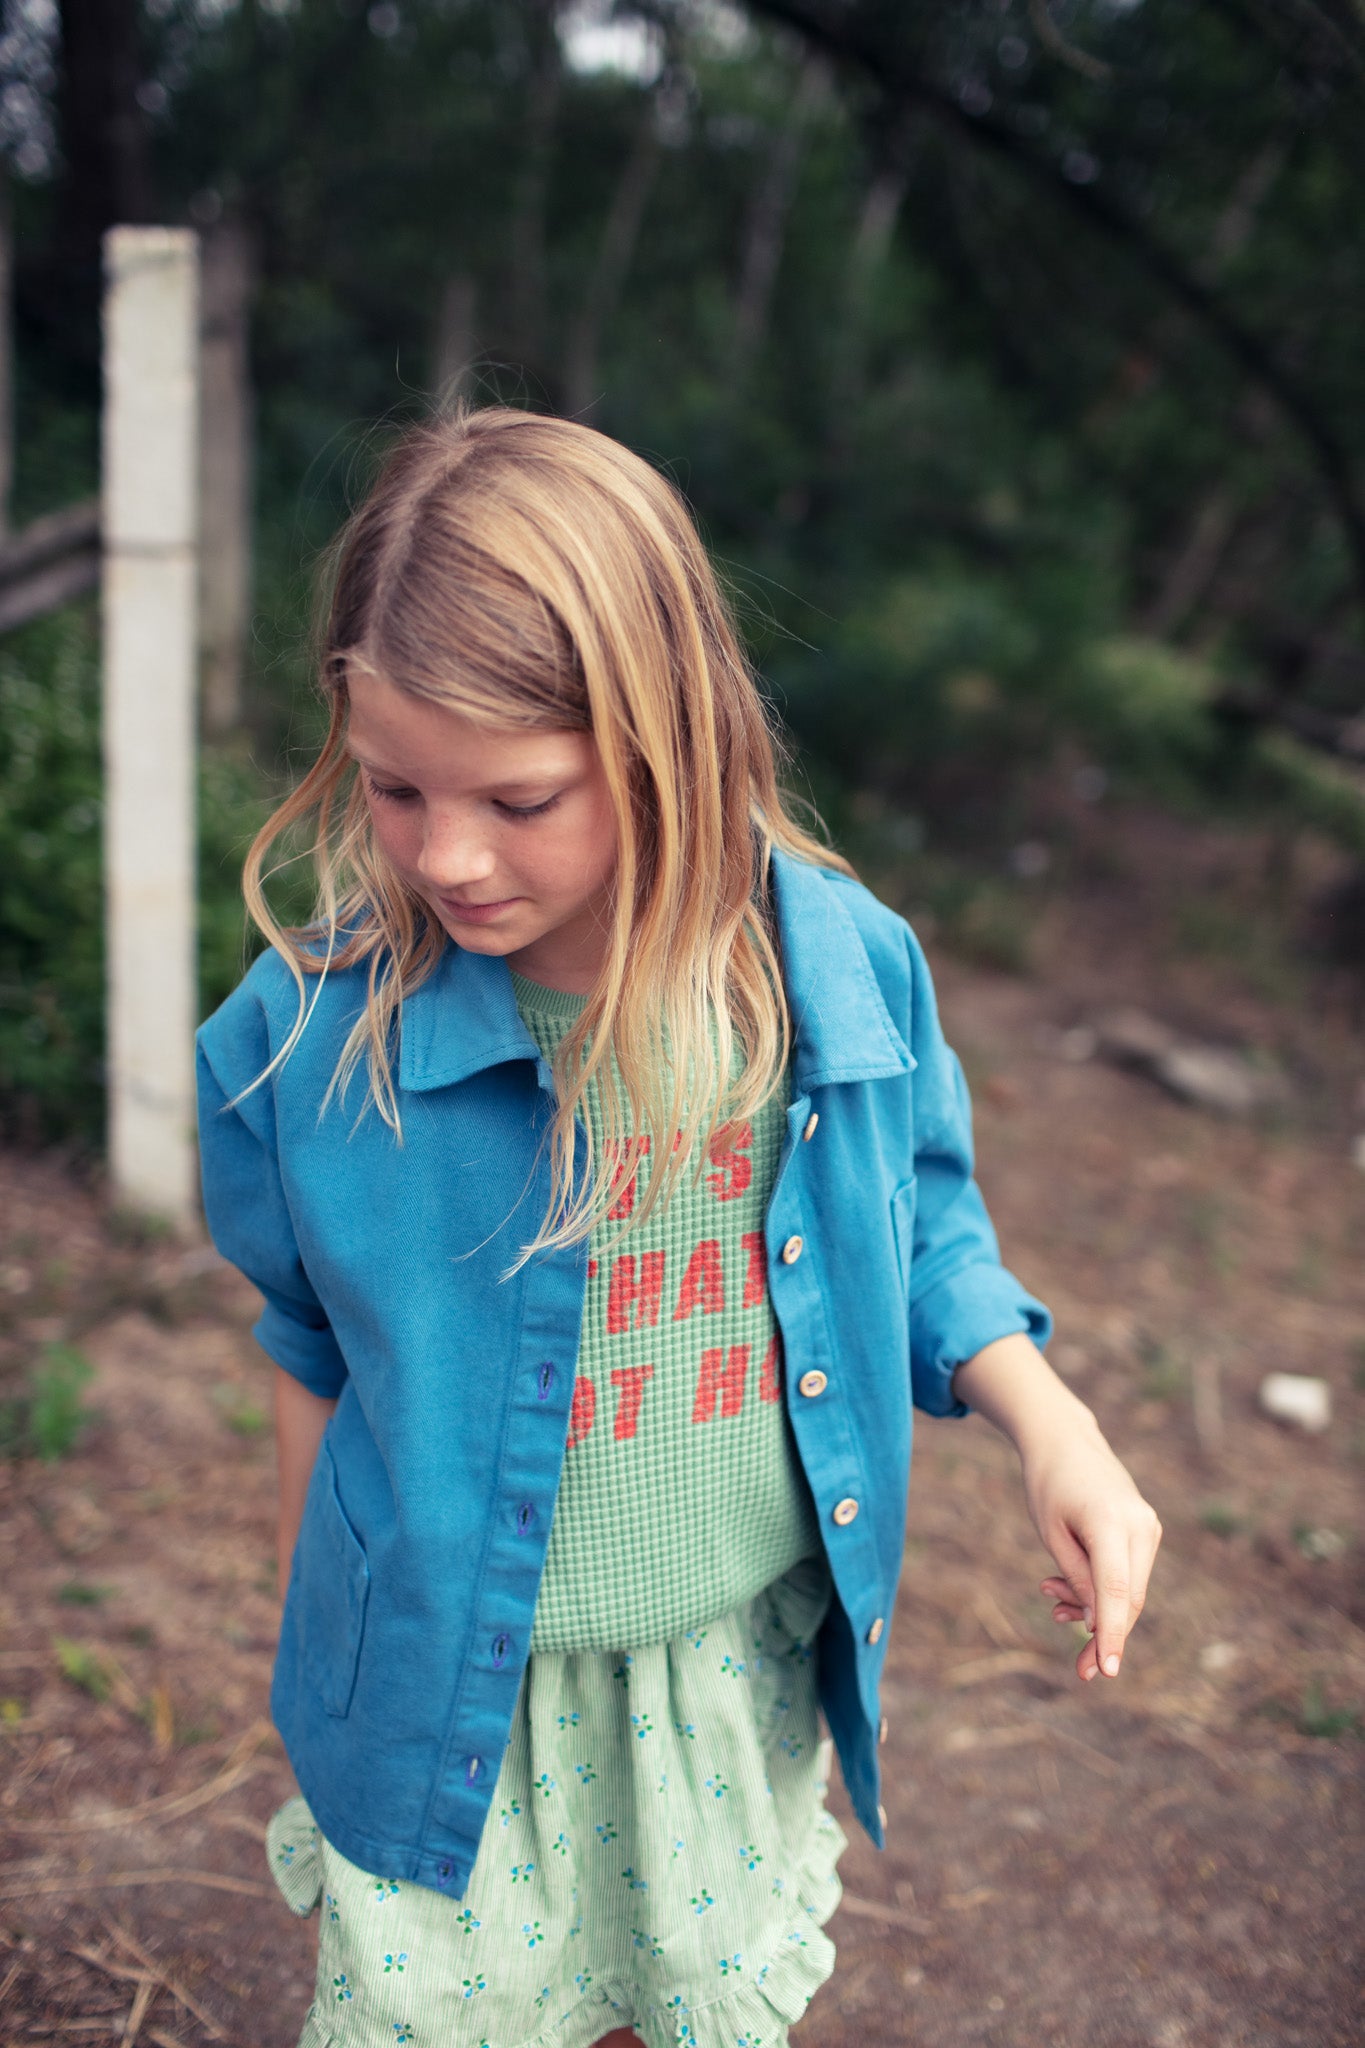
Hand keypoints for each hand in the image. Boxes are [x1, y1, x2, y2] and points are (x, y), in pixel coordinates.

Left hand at [1024, 1427, 1161, 1682]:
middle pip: (1129, 1599)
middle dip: (1104, 1636)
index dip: (1112, 1635)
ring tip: (1054, 1606)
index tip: (1106, 1671)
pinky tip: (1066, 1592)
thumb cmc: (1049, 1484)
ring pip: (1131, 1590)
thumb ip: (1077, 1578)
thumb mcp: (1052, 1533)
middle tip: (1080, 1671)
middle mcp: (1140, 1525)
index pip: (1117, 1592)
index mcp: (1111, 1522)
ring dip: (1097, 1611)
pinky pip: (1129, 1573)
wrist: (1066, 1441)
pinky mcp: (1146, 1531)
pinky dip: (1103, 1590)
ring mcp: (1148, 1527)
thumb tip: (1097, 1624)